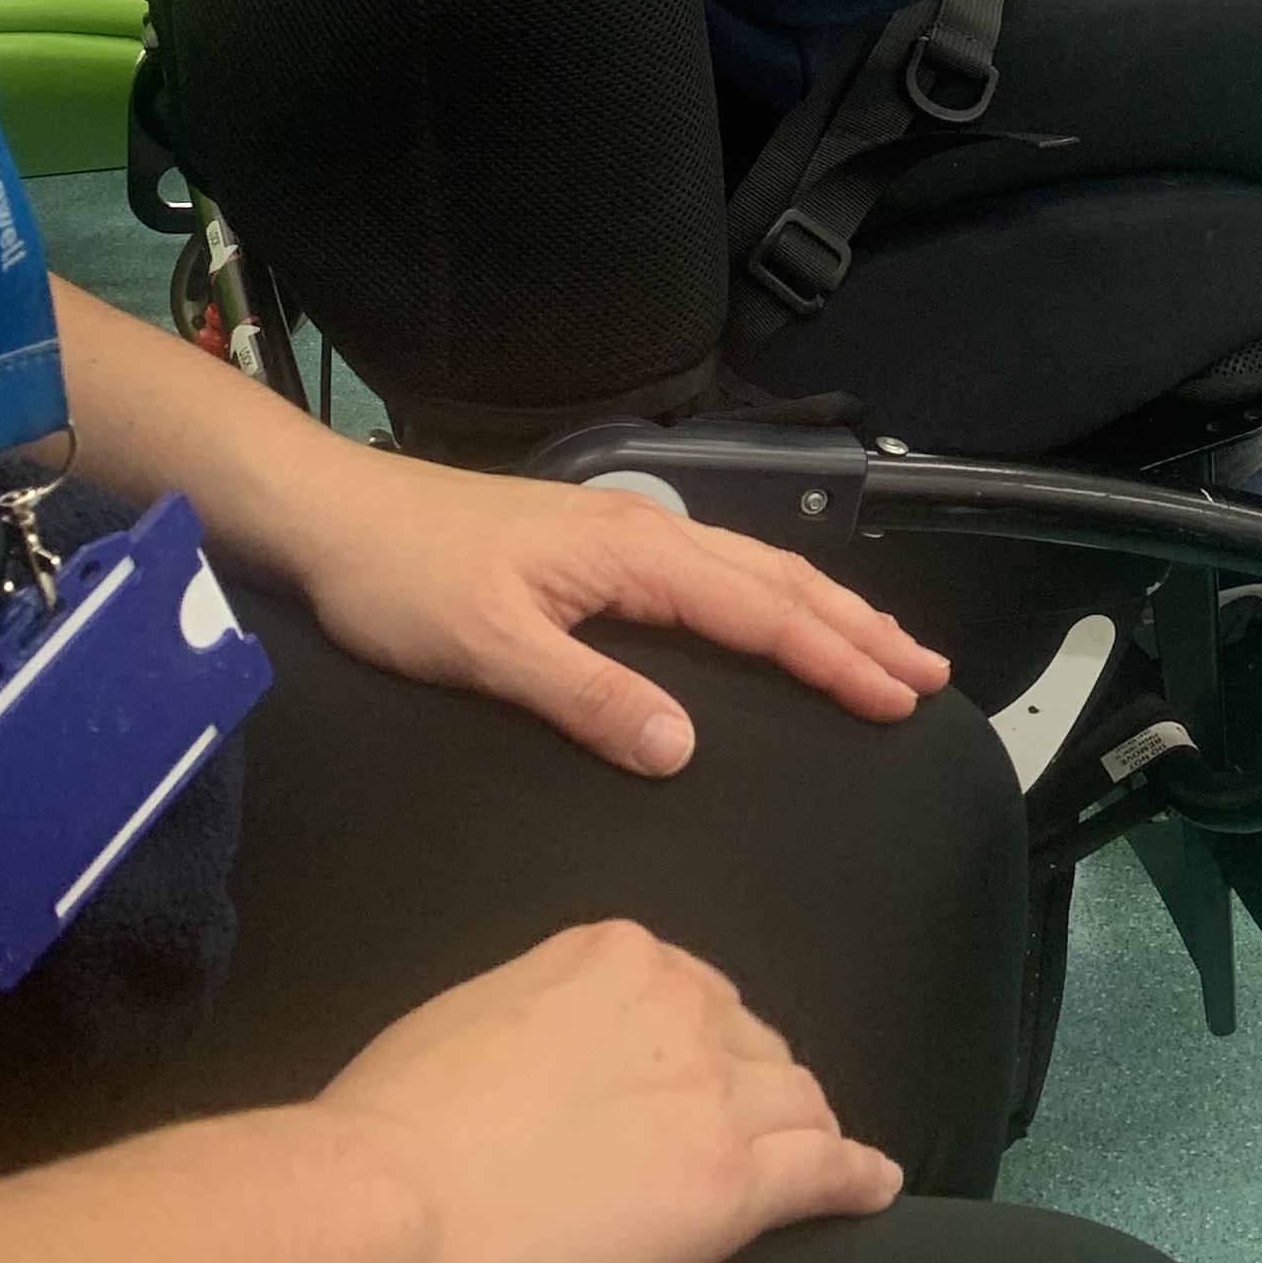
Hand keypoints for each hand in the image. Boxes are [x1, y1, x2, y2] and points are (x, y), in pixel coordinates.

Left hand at [294, 463, 947, 775]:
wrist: (331, 513)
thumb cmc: (401, 582)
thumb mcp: (489, 650)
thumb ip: (589, 698)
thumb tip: (684, 749)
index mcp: (631, 556)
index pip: (759, 612)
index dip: (835, 657)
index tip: (901, 697)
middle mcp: (643, 534)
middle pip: (775, 582)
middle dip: (858, 628)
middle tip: (930, 675)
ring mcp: (621, 535)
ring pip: (750, 570)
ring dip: (823, 609)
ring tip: (884, 644)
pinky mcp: (595, 546)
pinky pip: (714, 572)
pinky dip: (769, 597)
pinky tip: (773, 615)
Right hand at [321, 924, 898, 1262]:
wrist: (390, 1209)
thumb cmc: (393, 1125)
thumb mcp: (469, 1017)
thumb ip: (539, 1015)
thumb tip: (547, 1053)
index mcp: (614, 955)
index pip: (695, 991)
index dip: (699, 1042)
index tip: (690, 1076)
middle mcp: (682, 1006)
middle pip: (752, 1044)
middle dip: (749, 1085)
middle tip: (732, 1130)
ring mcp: (714, 1095)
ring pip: (797, 1103)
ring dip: (803, 1130)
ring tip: (812, 1158)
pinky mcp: (730, 1187)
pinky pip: (820, 1171)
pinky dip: (855, 1178)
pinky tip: (872, 1185)